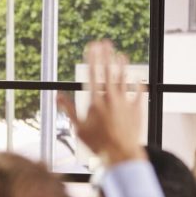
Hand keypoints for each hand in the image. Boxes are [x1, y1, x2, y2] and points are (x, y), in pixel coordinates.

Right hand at [57, 40, 146, 165]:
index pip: (93, 74)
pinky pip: (138, 92)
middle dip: (106, 55)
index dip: (92, 58)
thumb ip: (68, 109)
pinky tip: (137, 76)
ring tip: (121, 54)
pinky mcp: (137, 109)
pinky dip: (137, 83)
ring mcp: (125, 102)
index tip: (92, 46)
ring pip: (124, 79)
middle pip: (108, 72)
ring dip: (122, 65)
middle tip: (105, 42)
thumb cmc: (98, 143)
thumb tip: (56, 96)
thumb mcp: (78, 127)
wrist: (121, 154)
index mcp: (95, 101)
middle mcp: (111, 98)